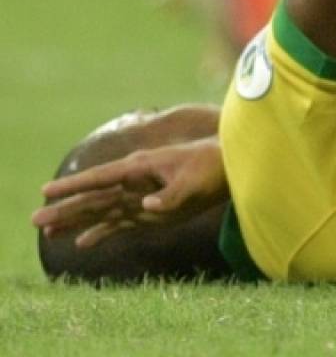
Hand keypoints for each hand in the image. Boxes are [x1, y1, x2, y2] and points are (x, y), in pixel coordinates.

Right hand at [32, 138, 227, 249]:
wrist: (225, 169)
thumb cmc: (208, 169)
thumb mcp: (191, 183)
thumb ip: (168, 197)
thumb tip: (146, 208)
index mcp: (138, 168)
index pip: (99, 178)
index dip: (73, 185)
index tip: (47, 190)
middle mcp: (132, 183)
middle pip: (91, 198)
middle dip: (64, 209)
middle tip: (34, 220)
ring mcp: (138, 197)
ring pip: (99, 211)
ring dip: (74, 222)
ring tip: (47, 233)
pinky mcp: (147, 212)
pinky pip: (118, 224)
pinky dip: (100, 233)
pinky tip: (82, 243)